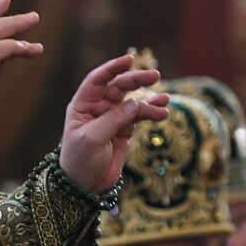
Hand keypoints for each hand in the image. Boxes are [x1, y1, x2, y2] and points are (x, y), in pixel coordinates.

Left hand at [59, 55, 170, 192]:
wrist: (84, 186)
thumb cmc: (80, 160)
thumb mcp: (92, 139)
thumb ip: (113, 120)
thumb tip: (135, 103)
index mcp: (83, 106)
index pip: (97, 80)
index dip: (112, 68)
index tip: (129, 60)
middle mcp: (98, 108)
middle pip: (118, 87)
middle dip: (136, 80)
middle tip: (154, 76)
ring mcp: (112, 119)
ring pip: (133, 102)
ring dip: (149, 100)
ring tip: (165, 100)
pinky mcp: (124, 131)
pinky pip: (139, 117)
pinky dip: (152, 113)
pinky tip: (163, 111)